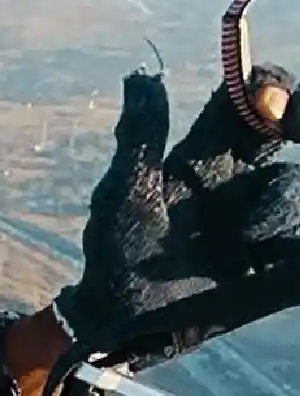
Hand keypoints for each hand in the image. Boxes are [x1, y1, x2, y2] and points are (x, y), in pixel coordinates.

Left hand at [55, 67, 299, 371]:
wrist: (115, 320)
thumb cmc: (113, 252)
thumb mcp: (125, 193)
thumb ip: (139, 137)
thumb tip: (141, 74)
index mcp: (204, 160)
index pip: (245, 108)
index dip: (261, 89)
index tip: (262, 91)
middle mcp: (237, 184)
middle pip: (279, 137)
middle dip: (291, 124)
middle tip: (274, 122)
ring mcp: (256, 225)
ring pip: (288, 190)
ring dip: (272, 206)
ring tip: (240, 239)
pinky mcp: (268, 268)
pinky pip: (293, 244)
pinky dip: (289, 240)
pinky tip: (262, 257)